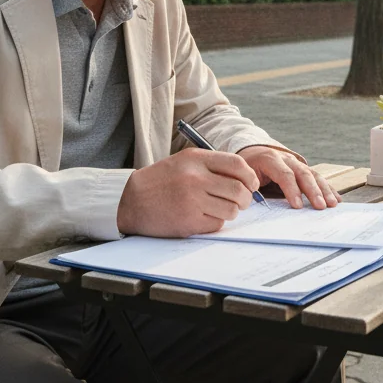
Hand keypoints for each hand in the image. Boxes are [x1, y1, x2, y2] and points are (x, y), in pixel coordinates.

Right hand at [116, 148, 260, 237]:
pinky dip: (216, 222)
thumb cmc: (160, 180)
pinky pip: (217, 224)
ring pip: (231, 210)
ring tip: (220, 209)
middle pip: (239, 190)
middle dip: (246, 199)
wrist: (131, 200)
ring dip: (231, 212)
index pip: (237, 165)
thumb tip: (245, 178)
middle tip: (242, 201)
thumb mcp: (184, 161)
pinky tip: (204, 216)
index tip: (252, 184)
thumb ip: (212, 165)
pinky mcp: (189, 221)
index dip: (250, 176)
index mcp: (196, 159)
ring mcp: (192, 201)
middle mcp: (195, 178)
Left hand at [237, 146, 341, 209]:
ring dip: (324, 190)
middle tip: (320, 206)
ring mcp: (296, 163)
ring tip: (332, 204)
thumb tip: (254, 202)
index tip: (297, 206)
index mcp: (268, 159)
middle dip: (313, 191)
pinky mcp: (302, 169)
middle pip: (302, 174)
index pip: (283, 174)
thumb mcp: (242, 174)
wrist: (251, 150)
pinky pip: (317, 177)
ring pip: (313, 175)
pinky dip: (327, 188)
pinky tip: (336, 198)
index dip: (291, 190)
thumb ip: (248, 186)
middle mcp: (286, 159)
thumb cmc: (246, 167)